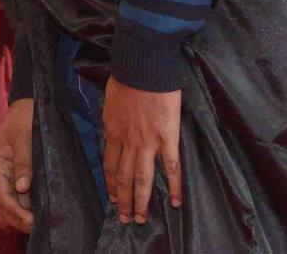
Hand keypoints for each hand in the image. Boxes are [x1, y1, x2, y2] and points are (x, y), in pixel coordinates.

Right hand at [0, 97, 34, 232]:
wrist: (28, 104)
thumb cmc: (25, 118)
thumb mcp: (24, 137)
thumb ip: (23, 162)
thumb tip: (23, 187)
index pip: (3, 195)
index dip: (16, 210)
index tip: (31, 220)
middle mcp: (1, 173)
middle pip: (5, 203)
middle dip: (19, 217)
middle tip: (38, 226)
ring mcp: (10, 174)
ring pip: (13, 202)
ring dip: (23, 214)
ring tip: (40, 223)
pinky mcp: (19, 174)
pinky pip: (21, 195)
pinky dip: (28, 205)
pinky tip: (39, 211)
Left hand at [101, 76, 181, 223]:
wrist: (143, 67)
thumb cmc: (127, 77)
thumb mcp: (111, 99)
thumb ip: (113, 115)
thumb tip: (114, 121)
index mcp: (113, 131)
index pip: (109, 164)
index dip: (110, 183)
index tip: (112, 197)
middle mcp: (128, 141)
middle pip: (123, 177)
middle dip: (123, 200)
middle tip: (125, 218)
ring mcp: (148, 142)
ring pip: (142, 179)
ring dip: (142, 201)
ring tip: (142, 219)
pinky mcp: (168, 138)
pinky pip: (171, 168)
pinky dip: (175, 187)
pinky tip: (177, 201)